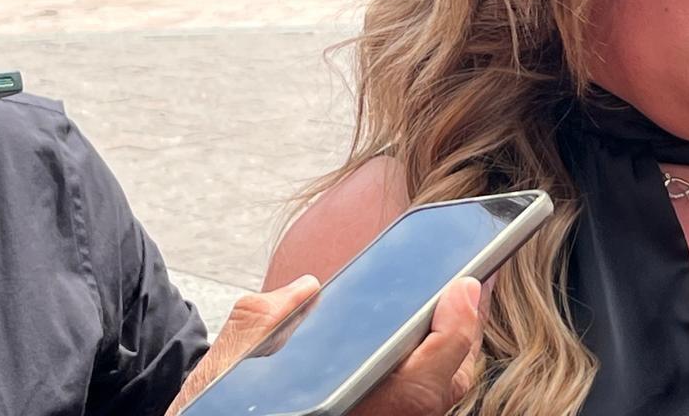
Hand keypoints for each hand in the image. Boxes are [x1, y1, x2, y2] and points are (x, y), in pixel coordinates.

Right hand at [165, 275, 482, 415]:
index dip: (452, 332)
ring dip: (446, 355)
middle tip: (463, 286)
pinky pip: (417, 402)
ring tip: (447, 305)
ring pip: (435, 399)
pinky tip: (415, 338)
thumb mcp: (224, 371)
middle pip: (443, 387)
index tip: (464, 288)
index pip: (421, 381)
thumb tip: (307, 291)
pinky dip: (425, 371)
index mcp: (342, 411)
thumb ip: (262, 322)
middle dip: (460, 335)